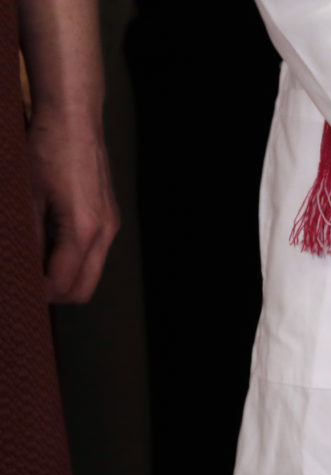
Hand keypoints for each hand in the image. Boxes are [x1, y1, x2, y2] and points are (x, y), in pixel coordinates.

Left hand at [27, 108, 119, 302]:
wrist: (74, 118)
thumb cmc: (48, 149)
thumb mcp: (26, 197)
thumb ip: (27, 238)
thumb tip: (20, 268)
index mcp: (83, 230)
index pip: (63, 284)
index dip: (37, 294)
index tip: (16, 289)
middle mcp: (103, 232)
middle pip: (84, 289)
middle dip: (55, 294)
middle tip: (25, 286)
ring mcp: (110, 225)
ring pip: (90, 272)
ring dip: (64, 277)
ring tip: (33, 264)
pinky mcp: (108, 216)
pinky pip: (93, 253)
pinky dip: (72, 259)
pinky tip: (48, 243)